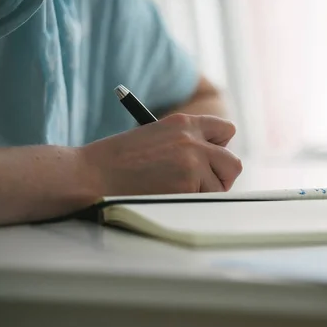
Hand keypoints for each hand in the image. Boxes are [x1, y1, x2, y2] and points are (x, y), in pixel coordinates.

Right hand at [79, 114, 242, 194]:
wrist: (92, 174)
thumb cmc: (117, 160)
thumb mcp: (155, 138)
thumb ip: (185, 144)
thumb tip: (212, 162)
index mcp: (183, 122)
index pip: (226, 131)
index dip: (220, 148)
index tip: (210, 160)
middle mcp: (192, 139)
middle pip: (233, 162)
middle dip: (222, 177)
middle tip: (203, 185)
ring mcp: (192, 162)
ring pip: (220, 186)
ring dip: (204, 193)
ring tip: (176, 193)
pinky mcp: (187, 185)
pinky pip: (205, 200)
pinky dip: (191, 204)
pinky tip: (167, 198)